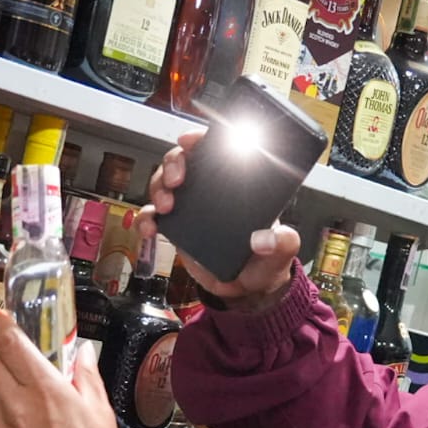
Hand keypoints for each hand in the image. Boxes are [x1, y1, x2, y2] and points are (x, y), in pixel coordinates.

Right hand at [138, 131, 300, 311]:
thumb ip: (282, 242)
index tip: (190, 140)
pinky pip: (152, 216)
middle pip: (182, 160)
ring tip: (166, 206)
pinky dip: (145, 218)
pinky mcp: (175, 228)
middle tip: (177, 180)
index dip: (199, 139)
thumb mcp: (281, 250)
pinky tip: (150, 228)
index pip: (215, 150)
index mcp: (236, 183)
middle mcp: (208, 190)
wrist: (245, 288)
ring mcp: (189, 207)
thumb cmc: (263, 260)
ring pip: (163, 182)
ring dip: (158, 187)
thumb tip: (264, 239)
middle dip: (173, 163)